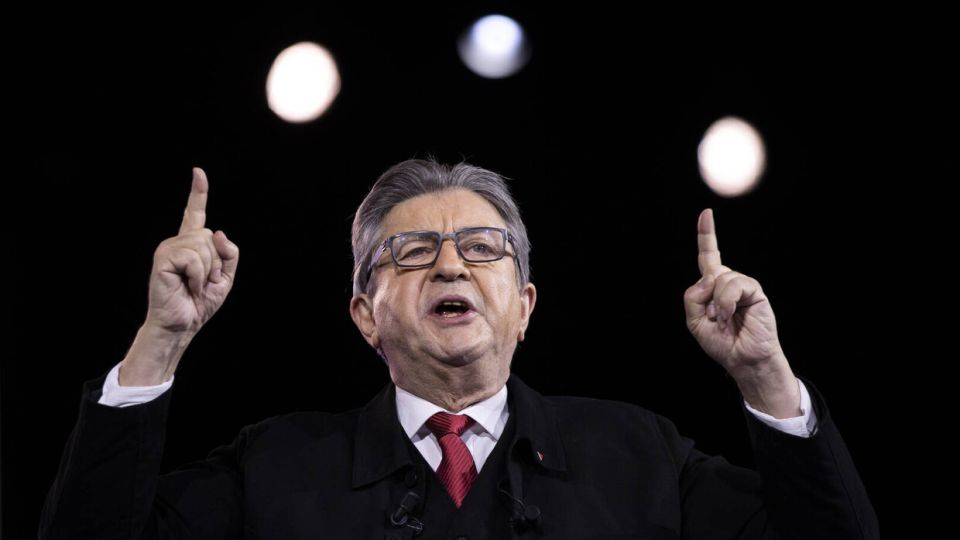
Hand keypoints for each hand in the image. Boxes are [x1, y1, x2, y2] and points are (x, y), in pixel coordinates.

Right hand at [144, 167, 238, 335]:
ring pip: (204, 246)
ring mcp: (168, 249)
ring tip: (194, 285)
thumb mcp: (225, 278)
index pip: (195, 214)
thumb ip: (228, 253)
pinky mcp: (163, 258)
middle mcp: (178, 242)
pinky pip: (194, 258)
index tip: (198, 172)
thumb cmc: (199, 303)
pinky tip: (187, 286)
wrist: (182, 324)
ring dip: (207, 271)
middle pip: (210, 236)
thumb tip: (218, 232)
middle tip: (202, 282)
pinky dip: (197, 276)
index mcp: (192, 245)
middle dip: (216, 263)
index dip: (198, 193)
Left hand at [683, 209, 785, 379]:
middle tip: (713, 320)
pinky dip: (726, 302)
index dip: (707, 235)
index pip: (708, 256)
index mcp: (712, 287)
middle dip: (705, 298)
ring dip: (716, 304)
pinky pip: (733, 285)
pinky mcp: (755, 290)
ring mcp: (742, 285)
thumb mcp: (694, 320)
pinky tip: (729, 315)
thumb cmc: (721, 342)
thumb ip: (693, 296)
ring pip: (719, 279)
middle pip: (708, 271)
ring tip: (723, 321)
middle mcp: (728, 281)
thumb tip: (711, 278)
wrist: (742, 359)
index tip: (706, 213)